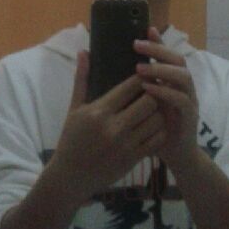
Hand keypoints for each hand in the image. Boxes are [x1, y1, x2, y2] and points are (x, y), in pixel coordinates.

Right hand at [51, 50, 166, 203]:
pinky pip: (157, 140)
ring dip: (158, 111)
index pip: (131, 86)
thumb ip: (82, 79)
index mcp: (99, 111)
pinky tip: (153, 125)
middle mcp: (114, 127)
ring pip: (156, 120)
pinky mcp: (133, 160)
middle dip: (153, 94)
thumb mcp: (74, 108)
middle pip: (149, 101)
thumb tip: (84, 51)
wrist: (69, 177)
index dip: (142, 77)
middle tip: (154, 90)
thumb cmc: (71, 139)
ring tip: (156, 106)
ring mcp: (125, 145)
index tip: (145, 74)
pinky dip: (159, 130)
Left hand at [134, 28, 198, 172]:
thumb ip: (137, 84)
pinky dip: (166, 92)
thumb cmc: (156, 126)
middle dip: (158, 50)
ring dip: (161, 69)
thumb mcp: (144, 102)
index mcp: (173, 80)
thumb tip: (117, 66)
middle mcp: (184, 86)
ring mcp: (189, 100)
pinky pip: (182, 100)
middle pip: (178, 59)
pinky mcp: (190, 116)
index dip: (159, 42)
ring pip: (183, 76)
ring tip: (139, 68)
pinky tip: (149, 89)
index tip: (145, 29)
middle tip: (137, 45)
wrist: (176, 155)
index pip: (168, 54)